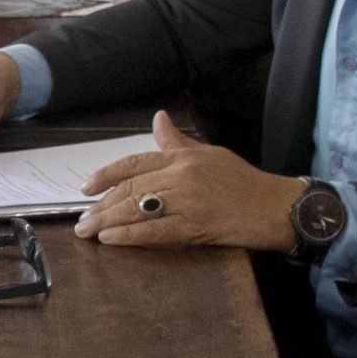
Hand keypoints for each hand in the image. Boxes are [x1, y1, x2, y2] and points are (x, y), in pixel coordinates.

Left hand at [73, 110, 305, 250]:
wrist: (275, 207)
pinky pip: (154, 231)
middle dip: (100, 205)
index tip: (86, 188)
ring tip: (88, 232)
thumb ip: (177, 141)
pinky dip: (129, 235)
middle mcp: (182, 175)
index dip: (105, 175)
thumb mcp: (209, 154)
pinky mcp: (196, 226)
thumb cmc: (242, 182)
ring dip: (107, 221)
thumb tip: (158, 118)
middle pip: (130, 189)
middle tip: (81, 220)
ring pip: (137, 209)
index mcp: (183, 157)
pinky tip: (110, 239)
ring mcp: (188, 201)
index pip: (134, 163)